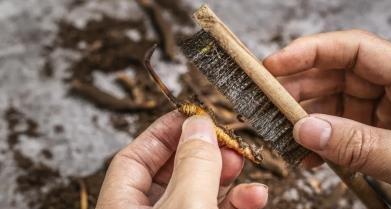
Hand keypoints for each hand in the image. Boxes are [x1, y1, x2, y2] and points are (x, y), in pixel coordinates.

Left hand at [96, 111, 267, 208]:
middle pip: (170, 171)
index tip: (193, 115)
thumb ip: (193, 163)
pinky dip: (235, 202)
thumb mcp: (187, 203)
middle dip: (203, 151)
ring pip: (197, 191)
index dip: (163, 132)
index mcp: (121, 205)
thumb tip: (199, 124)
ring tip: (243, 161)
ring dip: (225, 176)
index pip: (134, 157)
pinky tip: (255, 196)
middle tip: (226, 138)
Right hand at [264, 30, 390, 187]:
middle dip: (298, 90)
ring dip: (305, 120)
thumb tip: (306, 130)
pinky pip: (341, 127)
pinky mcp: (377, 129)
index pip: (352, 48)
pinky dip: (321, 140)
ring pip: (333, 102)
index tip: (274, 64)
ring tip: (283, 138)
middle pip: (335, 74)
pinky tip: (307, 157)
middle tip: (268, 106)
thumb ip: (360, 145)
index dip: (308, 51)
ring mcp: (385, 108)